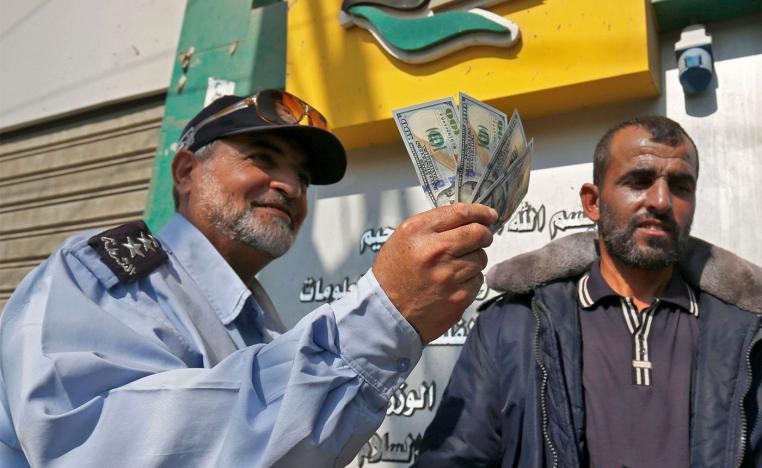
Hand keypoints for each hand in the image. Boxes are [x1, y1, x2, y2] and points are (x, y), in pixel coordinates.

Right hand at [372, 204, 496, 343]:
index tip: (489, 215)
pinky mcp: (458, 297)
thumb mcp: (402, 238)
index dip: (481, 212)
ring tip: (455, 266)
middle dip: (484, 234)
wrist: (386, 312)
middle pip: (479, 234)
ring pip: (481, 257)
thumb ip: (433, 225)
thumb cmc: (394, 273)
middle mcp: (435, 251)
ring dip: (474, 259)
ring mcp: (449, 276)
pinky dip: (470, 280)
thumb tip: (469, 218)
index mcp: (418, 232)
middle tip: (481, 237)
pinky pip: (478, 280)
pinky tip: (453, 284)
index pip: (461, 212)